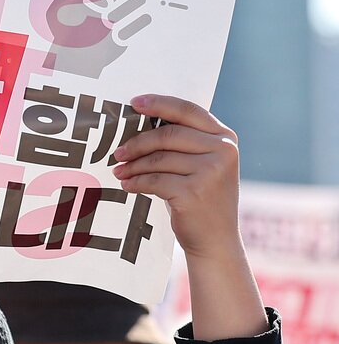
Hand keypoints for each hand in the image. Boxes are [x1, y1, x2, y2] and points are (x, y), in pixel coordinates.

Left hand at [111, 95, 240, 260]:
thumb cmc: (202, 199)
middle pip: (168, 135)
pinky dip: (136, 182)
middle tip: (117, 152)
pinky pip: (154, 180)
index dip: (160, 104)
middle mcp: (223, 151)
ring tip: (119, 171)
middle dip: (138, 142)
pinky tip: (128, 185)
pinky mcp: (194, 191)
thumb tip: (140, 125)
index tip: (134, 103)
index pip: (189, 111)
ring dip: (133, 165)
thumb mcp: (203, 165)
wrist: (216, 239)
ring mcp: (211, 171)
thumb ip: (184, 144)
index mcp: (225, 138)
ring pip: (158, 159)